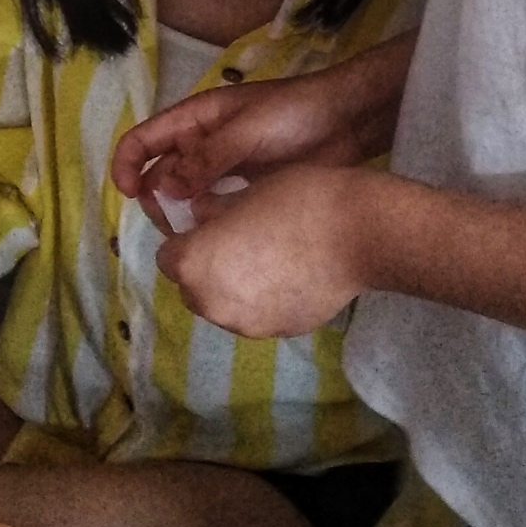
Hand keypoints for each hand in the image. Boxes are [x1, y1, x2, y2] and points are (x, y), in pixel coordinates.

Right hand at [113, 61, 385, 230]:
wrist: (346, 123)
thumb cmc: (294, 114)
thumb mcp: (247, 129)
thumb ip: (208, 157)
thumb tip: (165, 188)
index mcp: (195, 119)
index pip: (144, 139)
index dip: (127, 164)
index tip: (129, 195)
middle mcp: (202, 144)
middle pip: (159, 174)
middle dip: (154, 199)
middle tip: (169, 224)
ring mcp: (223, 169)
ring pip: (185, 196)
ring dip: (181, 215)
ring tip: (193, 235)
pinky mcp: (244, 190)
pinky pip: (214, 209)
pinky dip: (208, 222)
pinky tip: (218, 235)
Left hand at [157, 166, 374, 338]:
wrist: (357, 234)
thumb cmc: (296, 200)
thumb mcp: (244, 194)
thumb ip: (213, 212)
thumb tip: (201, 217)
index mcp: (193, 265)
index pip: (168, 257)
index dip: (185, 240)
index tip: (208, 226)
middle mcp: (211, 303)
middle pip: (193, 287)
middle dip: (205, 268)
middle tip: (237, 241)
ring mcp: (245, 324)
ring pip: (224, 305)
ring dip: (233, 286)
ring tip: (268, 259)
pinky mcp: (278, 332)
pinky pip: (258, 314)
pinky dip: (264, 299)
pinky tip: (291, 275)